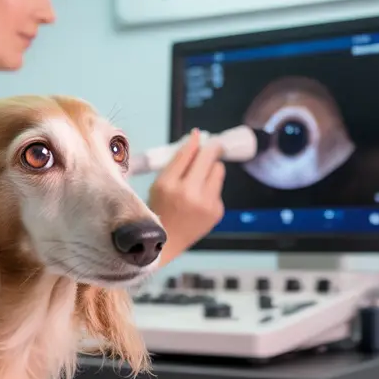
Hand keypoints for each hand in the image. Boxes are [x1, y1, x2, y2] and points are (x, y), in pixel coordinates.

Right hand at [147, 130, 225, 266]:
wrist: (167, 243)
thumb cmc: (160, 210)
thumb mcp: (159, 184)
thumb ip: (177, 163)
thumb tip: (195, 140)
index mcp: (168, 185)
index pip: (187, 154)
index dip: (195, 142)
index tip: (199, 135)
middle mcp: (189, 193)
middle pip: (208, 158)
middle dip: (211, 149)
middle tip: (211, 146)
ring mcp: (206, 203)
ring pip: (218, 170)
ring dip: (212, 169)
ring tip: (201, 177)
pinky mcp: (217, 211)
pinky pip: (218, 188)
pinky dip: (211, 188)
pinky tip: (200, 198)